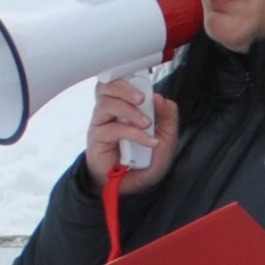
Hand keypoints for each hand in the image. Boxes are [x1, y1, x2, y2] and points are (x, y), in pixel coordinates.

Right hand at [85, 77, 175, 191]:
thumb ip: (167, 119)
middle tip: (142, 99)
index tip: (145, 75)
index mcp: (125, 106)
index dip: (129, 75)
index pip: (120, 81)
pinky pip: (112, 128)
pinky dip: (132, 132)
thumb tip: (161, 98)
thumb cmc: (143, 163)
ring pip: (106, 102)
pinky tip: (147, 141)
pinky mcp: (97, 138)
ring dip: (129, 110)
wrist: (128, 188)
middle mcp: (110, 112)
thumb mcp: (166, 141)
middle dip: (125, 87)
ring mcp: (102, 124)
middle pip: (107, 86)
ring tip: (146, 124)